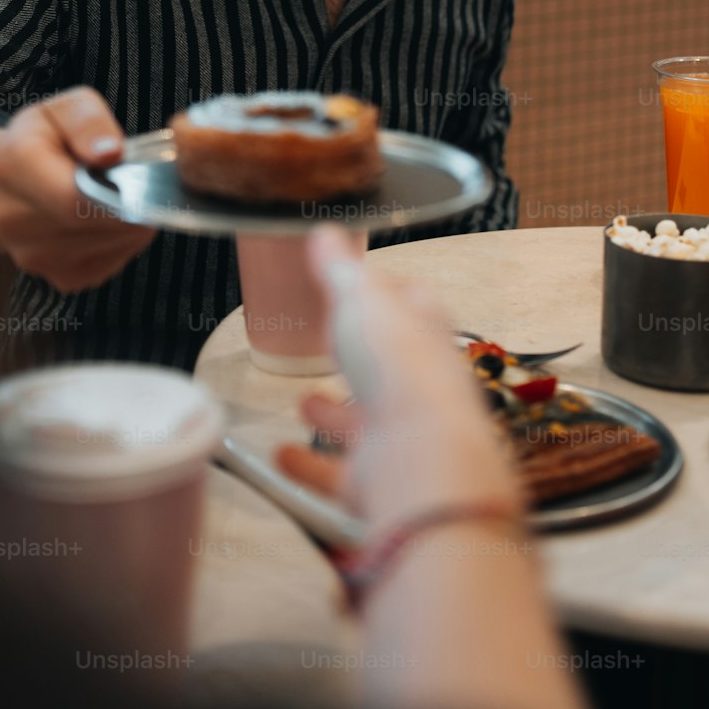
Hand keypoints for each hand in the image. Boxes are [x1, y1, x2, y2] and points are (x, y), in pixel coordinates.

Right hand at [0, 87, 156, 290]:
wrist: (15, 176)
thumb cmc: (49, 136)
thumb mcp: (67, 108)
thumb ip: (89, 122)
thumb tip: (110, 154)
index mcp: (13, 166)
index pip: (71, 199)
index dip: (116, 193)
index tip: (138, 178)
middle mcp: (12, 218)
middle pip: (93, 224)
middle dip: (129, 205)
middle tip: (140, 184)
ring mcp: (33, 256)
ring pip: (107, 245)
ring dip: (129, 224)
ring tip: (123, 198)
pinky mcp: (59, 278)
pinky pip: (110, 264)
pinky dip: (122, 242)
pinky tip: (112, 220)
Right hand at [277, 227, 524, 532]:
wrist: (420, 457)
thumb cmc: (400, 365)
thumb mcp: (362, 297)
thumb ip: (339, 268)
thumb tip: (326, 231)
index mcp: (425, 333)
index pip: (413, 303)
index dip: (389, 292)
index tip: (361, 285)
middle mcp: (420, 384)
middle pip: (389, 365)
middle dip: (361, 356)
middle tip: (334, 346)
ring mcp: (400, 434)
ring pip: (365, 419)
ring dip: (335, 411)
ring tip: (305, 402)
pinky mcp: (376, 477)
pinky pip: (335, 469)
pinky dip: (307, 462)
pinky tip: (283, 455)